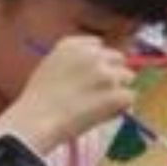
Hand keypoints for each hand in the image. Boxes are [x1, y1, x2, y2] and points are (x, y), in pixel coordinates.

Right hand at [0, 36, 134, 153]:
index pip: (98, 45)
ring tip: (98, 106)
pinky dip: (121, 107)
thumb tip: (95, 71)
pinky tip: (104, 115)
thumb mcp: (50, 67)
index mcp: (72, 45)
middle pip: (119, 58)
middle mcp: (92, 55)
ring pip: (127, 77)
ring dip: (118, 90)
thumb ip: (73, 63)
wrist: (37, 120)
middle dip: (113, 73)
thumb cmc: (38, 101)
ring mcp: (106, 74)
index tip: (93, 76)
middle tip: (101, 93)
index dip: (98, 61)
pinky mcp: (116, 94)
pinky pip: (129, 98)